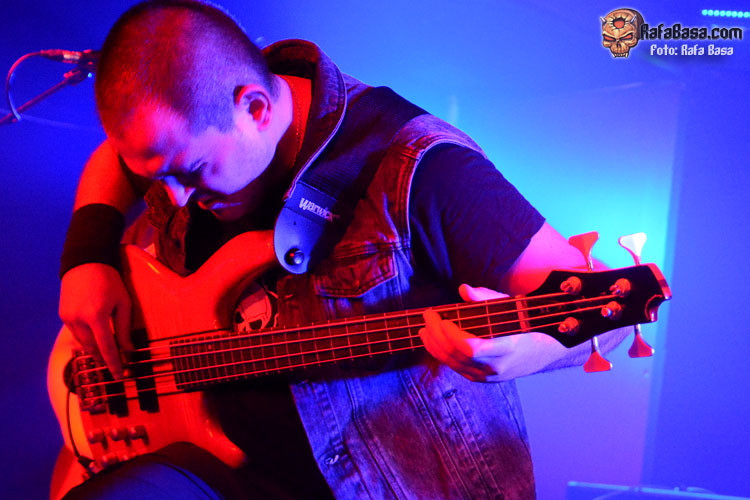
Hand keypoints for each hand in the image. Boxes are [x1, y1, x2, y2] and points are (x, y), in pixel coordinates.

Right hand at [59, 263, 132, 378]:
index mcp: (96, 316)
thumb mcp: (123, 302)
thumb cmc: (110, 281)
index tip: (120, 376)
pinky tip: (96, 343)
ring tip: (108, 358)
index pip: (106, 348)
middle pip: (93, 348)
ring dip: (96, 351)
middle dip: (105, 360)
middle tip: (117, 368)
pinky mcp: (63, 315)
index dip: (114, 364)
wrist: (85, 263)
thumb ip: (125, 328)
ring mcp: (68, 318)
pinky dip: (87, 340)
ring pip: (83, 343)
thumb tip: (129, 350)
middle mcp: (79, 319)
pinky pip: (76, 334)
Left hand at [419, 284, 567, 381]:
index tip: (441, 318)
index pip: (471, 348)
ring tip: (425, 329)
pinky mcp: (481, 378)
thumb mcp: (510, 307)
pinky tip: (434, 341)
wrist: (544, 351)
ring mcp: (488, 376)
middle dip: (437, 334)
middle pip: (457, 355)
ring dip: (435, 345)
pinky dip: (442, 354)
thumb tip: (464, 290)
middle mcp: (497, 367)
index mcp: (507, 348)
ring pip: (454, 363)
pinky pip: (456, 367)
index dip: (451, 335)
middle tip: (428, 316)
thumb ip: (486, 299)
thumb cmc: (524, 324)